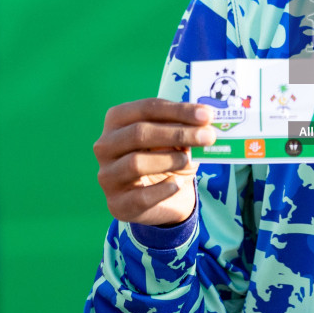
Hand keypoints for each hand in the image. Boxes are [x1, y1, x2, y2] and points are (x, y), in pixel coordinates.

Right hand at [93, 98, 213, 227]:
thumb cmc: (166, 157)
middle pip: (139, 133)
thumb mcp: (175, 139)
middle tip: (208, 137)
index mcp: (117, 120)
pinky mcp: (117, 204)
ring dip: (169, 160)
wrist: (162, 199)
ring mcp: (107, 176)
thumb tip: (205, 122)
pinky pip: (140, 196)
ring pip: (135, 163)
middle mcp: (105, 146)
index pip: (147, 109)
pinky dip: (163, 189)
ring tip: (189, 160)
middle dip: (178, 134)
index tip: (207, 115)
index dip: (178, 111)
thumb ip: (185, 128)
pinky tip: (177, 184)